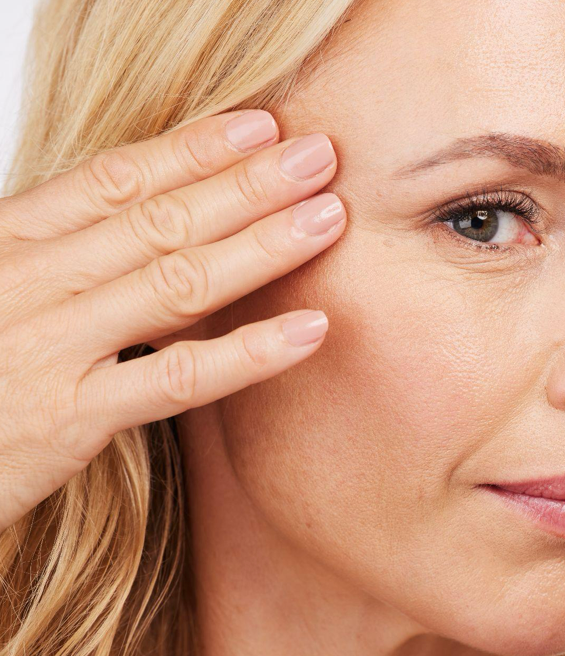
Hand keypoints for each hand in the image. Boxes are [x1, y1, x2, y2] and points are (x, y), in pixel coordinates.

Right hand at [0, 109, 344, 530]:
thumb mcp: (0, 296)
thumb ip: (62, 262)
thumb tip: (144, 228)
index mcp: (8, 242)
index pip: (115, 180)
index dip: (194, 149)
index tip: (262, 126)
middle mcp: (26, 281)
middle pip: (158, 221)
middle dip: (246, 184)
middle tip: (318, 156)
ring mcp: (48, 347)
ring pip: (176, 283)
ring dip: (261, 247)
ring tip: (328, 217)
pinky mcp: (67, 418)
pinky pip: (176, 377)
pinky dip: (250, 353)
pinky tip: (311, 329)